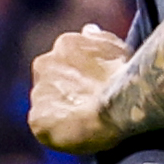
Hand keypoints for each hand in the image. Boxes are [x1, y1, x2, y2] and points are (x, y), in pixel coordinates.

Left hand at [27, 26, 131, 155]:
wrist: (120, 105)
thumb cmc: (125, 75)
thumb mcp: (117, 48)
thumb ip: (98, 40)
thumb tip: (89, 29)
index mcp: (66, 44)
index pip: (70, 58)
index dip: (84, 74)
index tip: (99, 85)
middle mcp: (46, 63)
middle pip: (53, 78)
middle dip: (69, 89)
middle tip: (93, 103)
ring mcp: (39, 92)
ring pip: (48, 102)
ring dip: (64, 109)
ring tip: (89, 121)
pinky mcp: (38, 120)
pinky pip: (46, 126)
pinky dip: (59, 130)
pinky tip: (80, 133)